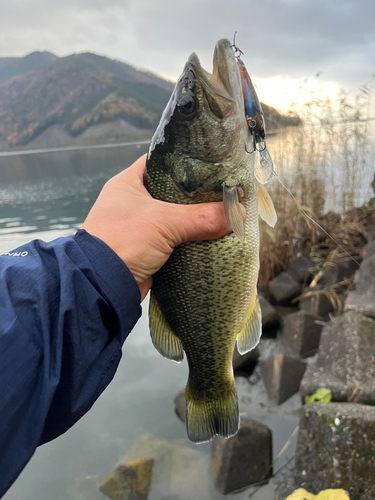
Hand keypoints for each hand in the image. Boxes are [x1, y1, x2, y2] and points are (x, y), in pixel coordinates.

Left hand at [81, 155, 244, 300]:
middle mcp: (133, 202)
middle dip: (197, 195)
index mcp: (128, 183)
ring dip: (195, 220)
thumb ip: (202, 217)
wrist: (101, 287)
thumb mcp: (164, 222)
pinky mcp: (148, 249)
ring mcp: (140, 227)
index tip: (212, 164)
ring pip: (175, 218)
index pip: (161, 162)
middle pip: (172, 192)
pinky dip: (191, 240)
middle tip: (224, 191)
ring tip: (224, 212)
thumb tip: (239, 213)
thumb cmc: (123, 241)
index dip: (186, 162)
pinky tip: (212, 237)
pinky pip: (175, 239)